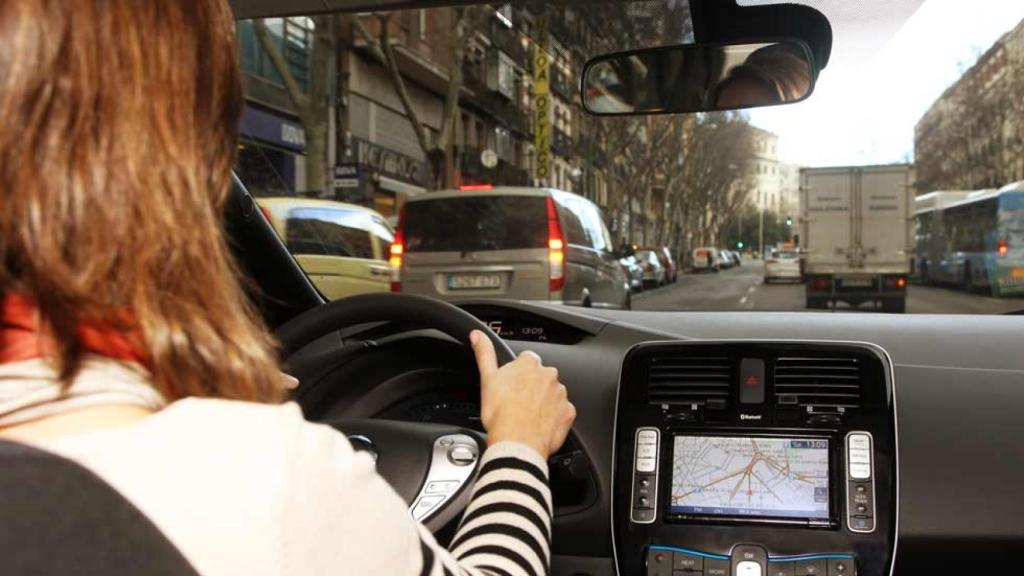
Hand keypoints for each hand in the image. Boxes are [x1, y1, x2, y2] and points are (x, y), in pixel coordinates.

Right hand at [470, 330, 575, 457]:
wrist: (517, 443)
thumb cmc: (500, 413)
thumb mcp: (487, 379)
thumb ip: (484, 353)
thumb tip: (478, 335)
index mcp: (530, 364)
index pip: (526, 360)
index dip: (517, 374)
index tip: (511, 386)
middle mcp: (550, 375)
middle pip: (541, 377)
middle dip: (531, 387)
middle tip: (517, 403)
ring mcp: (561, 394)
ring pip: (552, 394)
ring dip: (543, 401)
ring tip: (527, 416)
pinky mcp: (568, 413)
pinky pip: (562, 412)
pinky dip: (554, 417)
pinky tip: (540, 424)